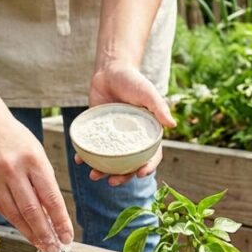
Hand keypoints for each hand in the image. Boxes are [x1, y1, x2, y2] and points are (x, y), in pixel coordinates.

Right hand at [0, 111, 74, 251]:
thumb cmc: (17, 140)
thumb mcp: (37, 154)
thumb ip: (45, 183)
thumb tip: (54, 216)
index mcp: (33, 160)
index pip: (51, 198)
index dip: (60, 221)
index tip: (68, 237)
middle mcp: (13, 171)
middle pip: (32, 211)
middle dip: (46, 234)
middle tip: (56, 250)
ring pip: (16, 215)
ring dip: (31, 234)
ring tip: (44, 247)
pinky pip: (3, 211)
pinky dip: (17, 224)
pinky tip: (28, 233)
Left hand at [81, 61, 175, 185]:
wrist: (110, 70)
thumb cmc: (133, 80)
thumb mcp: (147, 92)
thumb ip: (158, 107)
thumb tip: (172, 125)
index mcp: (147, 134)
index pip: (151, 156)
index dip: (148, 167)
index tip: (140, 174)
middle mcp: (131, 140)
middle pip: (129, 165)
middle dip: (122, 177)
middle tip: (112, 182)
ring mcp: (113, 138)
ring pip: (110, 161)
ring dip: (103, 172)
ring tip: (93, 176)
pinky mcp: (97, 132)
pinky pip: (92, 148)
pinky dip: (85, 156)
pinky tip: (79, 160)